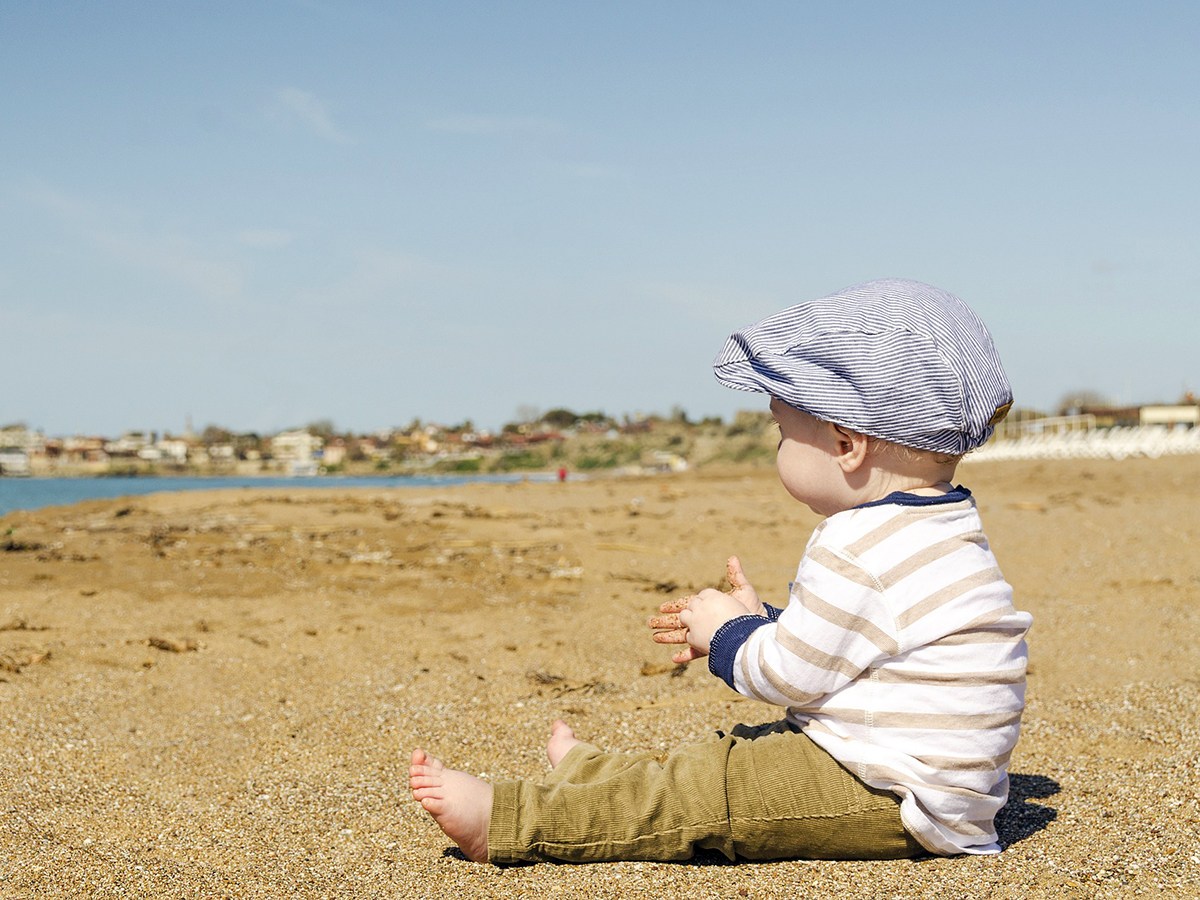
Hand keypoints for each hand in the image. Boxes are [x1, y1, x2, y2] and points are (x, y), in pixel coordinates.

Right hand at [648, 556, 765, 663]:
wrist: (761, 628)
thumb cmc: (754, 609)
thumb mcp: (744, 590)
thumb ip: (736, 575)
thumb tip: (732, 557)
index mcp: (709, 607)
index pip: (687, 605)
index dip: (674, 607)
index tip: (661, 608)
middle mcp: (706, 621)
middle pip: (681, 621)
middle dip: (665, 622)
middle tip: (650, 623)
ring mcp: (708, 635)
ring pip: (684, 637)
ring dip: (669, 637)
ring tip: (654, 638)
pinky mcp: (712, 647)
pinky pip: (696, 652)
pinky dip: (684, 655)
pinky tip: (673, 658)